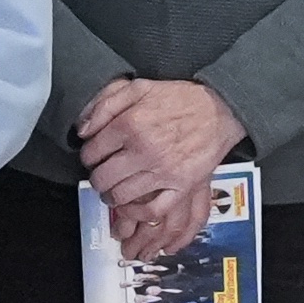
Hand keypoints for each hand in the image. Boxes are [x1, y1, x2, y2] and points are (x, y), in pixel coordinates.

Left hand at [74, 78, 242, 260]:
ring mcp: (162, 171)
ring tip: (113, 192)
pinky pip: (152, 211)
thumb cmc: (180, 98)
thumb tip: (83, 130)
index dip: (88, 156)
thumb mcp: (138, 87)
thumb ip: (105, 104)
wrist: (220, 109)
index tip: (94, 157)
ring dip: (111, 197)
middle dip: (97, 178)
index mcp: (129, 125)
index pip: (91, 152)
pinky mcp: (181, 186)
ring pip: (121, 196)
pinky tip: (131, 208)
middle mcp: (143, 150)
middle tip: (102, 175)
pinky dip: (136, 214)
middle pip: (102, 178)